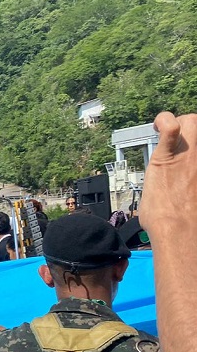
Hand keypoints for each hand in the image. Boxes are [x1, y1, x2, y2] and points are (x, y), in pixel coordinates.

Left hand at [139, 112, 196, 237]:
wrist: (180, 230)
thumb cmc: (188, 221)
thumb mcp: (194, 196)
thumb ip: (190, 181)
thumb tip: (184, 187)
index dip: (193, 139)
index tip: (186, 148)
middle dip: (186, 125)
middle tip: (172, 138)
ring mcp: (190, 154)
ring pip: (190, 120)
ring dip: (174, 123)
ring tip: (161, 132)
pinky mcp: (167, 157)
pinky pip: (170, 128)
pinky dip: (164, 122)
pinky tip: (158, 127)